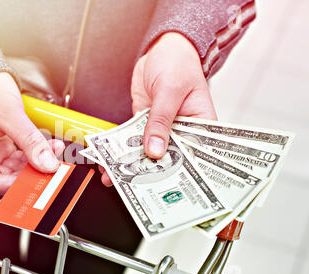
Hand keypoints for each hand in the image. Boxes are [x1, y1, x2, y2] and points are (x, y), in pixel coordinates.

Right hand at [0, 72, 64, 195]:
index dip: (18, 184)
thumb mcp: (9, 114)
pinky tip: (48, 147)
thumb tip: (46, 162)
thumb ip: (29, 140)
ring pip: (15, 171)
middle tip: (51, 167)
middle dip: (31, 173)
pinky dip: (34, 155)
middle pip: (6, 178)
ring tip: (53, 151)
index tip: (40, 179)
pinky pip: (19, 160)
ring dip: (36, 163)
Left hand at [101, 32, 216, 186]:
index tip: (165, 189)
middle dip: (148, 173)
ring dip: (129, 164)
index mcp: (200, 126)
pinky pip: (132, 140)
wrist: (162, 49)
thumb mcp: (169, 91)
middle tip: (132, 188)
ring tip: (113, 178)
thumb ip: (160, 120)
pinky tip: (108, 160)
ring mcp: (161, 128)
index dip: (180, 175)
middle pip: (166, 158)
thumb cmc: (178, 63)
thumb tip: (154, 150)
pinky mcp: (145, 123)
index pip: (194, 156)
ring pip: (146, 152)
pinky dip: (119, 149)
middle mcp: (181, 132)